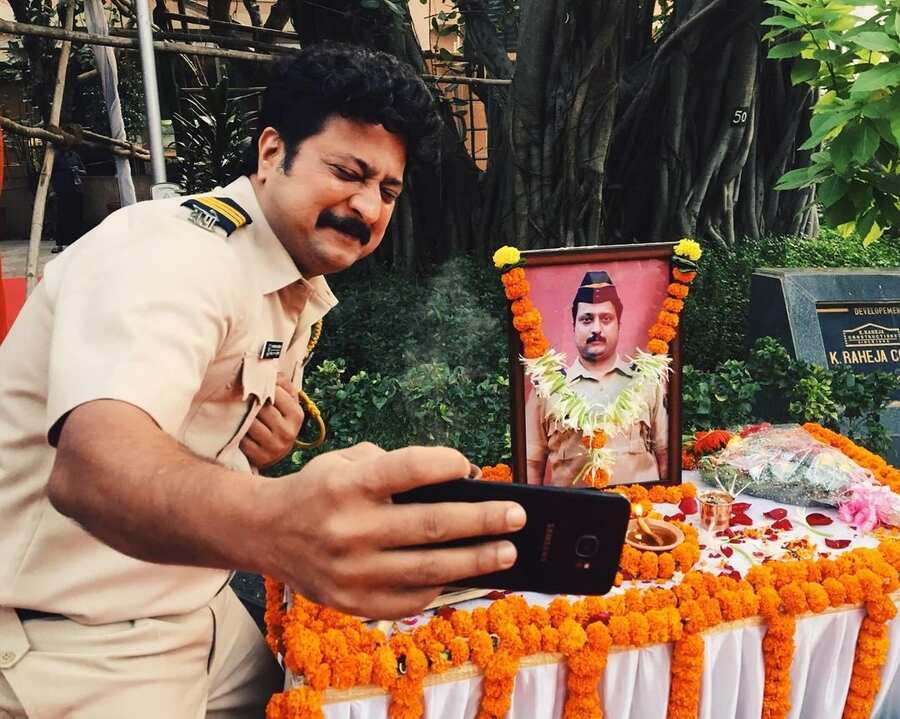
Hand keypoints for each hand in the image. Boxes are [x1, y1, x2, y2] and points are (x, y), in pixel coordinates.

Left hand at [240, 374, 303, 468]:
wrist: (275, 451)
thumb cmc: (279, 420)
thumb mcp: (287, 402)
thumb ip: (282, 383)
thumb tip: (270, 367)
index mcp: (297, 415)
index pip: (277, 393)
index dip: (263, 386)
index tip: (254, 383)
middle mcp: (288, 432)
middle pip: (262, 409)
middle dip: (250, 401)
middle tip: (240, 395)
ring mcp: (275, 447)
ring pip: (250, 423)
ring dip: (241, 416)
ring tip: (237, 410)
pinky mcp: (261, 458)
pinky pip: (243, 440)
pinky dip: (238, 433)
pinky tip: (238, 428)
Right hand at [256, 444, 525, 618]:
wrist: (266, 533)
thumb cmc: (320, 490)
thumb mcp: (346, 461)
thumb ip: (396, 466)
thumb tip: (459, 482)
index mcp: (346, 485)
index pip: (407, 470)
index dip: (445, 465)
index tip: (470, 466)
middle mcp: (348, 529)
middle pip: (430, 526)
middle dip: (482, 521)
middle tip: (516, 517)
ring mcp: (351, 572)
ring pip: (429, 569)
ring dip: (477, 561)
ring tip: (508, 552)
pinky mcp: (353, 603)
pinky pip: (411, 597)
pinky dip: (443, 584)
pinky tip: (466, 574)